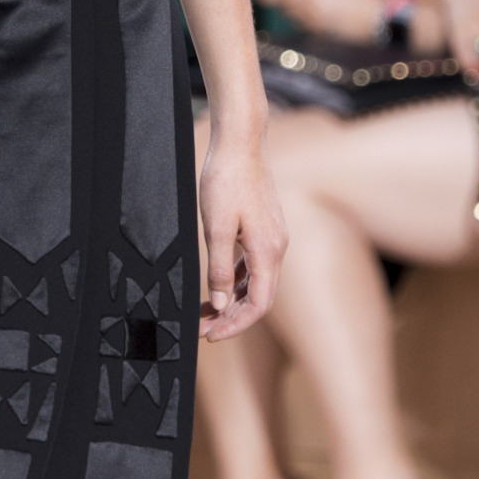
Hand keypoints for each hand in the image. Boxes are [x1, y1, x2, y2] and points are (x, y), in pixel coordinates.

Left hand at [199, 125, 286, 340]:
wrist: (241, 143)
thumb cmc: (226, 180)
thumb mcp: (215, 227)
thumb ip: (219, 269)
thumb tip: (221, 304)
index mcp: (268, 251)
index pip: (259, 305)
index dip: (235, 325)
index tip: (210, 336)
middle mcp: (276, 248)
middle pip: (258, 298)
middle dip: (231, 318)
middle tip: (201, 330)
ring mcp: (273, 239)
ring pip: (255, 283)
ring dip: (231, 301)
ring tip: (204, 313)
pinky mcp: (265, 230)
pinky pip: (252, 266)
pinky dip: (235, 281)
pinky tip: (217, 287)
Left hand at [269, 0, 386, 42]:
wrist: (383, 19)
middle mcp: (311, 10)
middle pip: (286, 7)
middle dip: (281, 2)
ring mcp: (317, 25)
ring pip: (296, 19)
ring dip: (293, 12)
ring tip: (291, 5)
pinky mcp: (324, 37)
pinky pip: (309, 28)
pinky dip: (307, 22)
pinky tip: (311, 17)